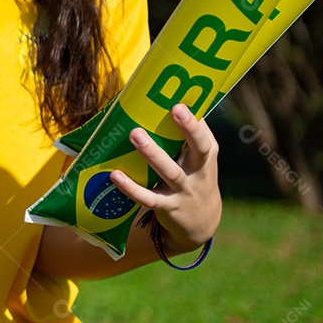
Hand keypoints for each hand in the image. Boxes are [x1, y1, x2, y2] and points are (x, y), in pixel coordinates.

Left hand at [109, 103, 221, 254]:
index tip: (181, 102)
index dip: (195, 120)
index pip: (205, 134)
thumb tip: (173, 99)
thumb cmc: (194, 177)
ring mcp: (184, 190)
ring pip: (170, 171)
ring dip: (152, 153)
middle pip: (199, 149)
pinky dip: (132, 188)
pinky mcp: (168, 208)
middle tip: (174, 109)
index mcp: (206, 155)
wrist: (201, 222)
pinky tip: (115, 175)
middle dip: (189, 129)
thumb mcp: (199, 158)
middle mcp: (199, 172)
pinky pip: (149, 198)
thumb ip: (189, 134)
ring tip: (135, 134)